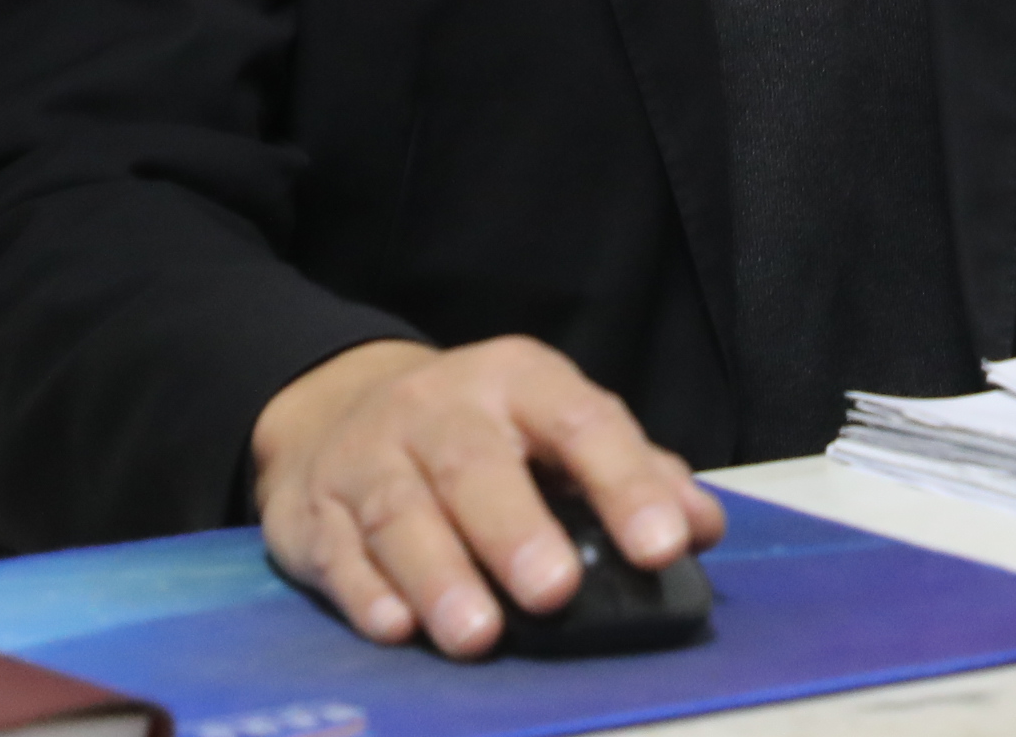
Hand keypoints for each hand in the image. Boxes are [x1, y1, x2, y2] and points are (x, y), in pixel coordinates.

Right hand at [251, 335, 725, 654]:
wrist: (338, 405)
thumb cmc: (478, 431)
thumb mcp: (554, 426)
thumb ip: (631, 472)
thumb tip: (703, 527)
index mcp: (518, 381)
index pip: (580, 422)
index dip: (625, 482)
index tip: (663, 545)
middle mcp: (439, 409)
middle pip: (476, 465)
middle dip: (516, 530)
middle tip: (555, 591)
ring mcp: (369, 458)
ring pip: (402, 514)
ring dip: (440, 577)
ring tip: (478, 635)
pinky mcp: (313, 513)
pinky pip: (338, 552)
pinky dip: (366, 592)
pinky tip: (396, 628)